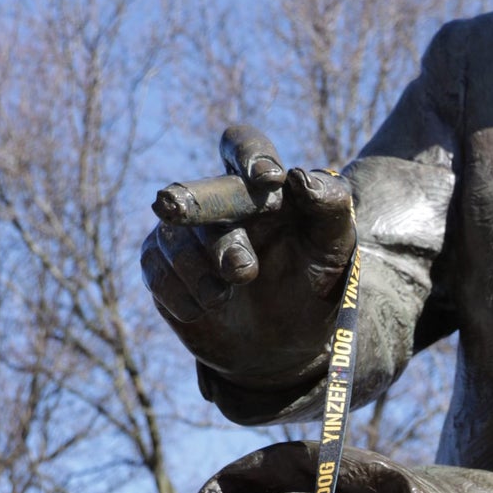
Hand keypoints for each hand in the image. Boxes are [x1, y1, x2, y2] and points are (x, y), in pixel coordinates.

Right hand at [141, 125, 356, 389]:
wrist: (281, 347)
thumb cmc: (313, 289)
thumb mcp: (335, 252)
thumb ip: (331, 208)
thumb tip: (301, 176)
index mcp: (261, 188)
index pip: (244, 145)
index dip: (248, 153)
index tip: (268, 179)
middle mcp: (220, 203)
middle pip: (199, 192)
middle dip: (202, 208)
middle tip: (220, 245)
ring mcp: (186, 234)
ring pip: (176, 237)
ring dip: (200, 269)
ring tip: (224, 296)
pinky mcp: (161, 267)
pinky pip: (157, 272)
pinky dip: (181, 295)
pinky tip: (203, 310)